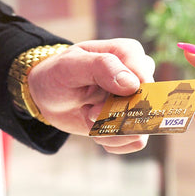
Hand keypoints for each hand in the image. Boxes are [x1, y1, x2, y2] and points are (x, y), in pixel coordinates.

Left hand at [28, 38, 154, 153]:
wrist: (49, 97)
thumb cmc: (58, 75)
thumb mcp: (70, 66)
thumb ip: (101, 67)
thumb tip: (132, 84)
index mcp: (129, 54)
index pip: (145, 82)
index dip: (123, 101)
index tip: (94, 107)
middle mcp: (139, 76)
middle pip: (144, 108)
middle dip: (112, 118)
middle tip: (88, 113)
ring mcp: (137, 100)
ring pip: (141, 129)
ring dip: (110, 131)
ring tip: (90, 119)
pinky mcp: (133, 121)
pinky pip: (136, 141)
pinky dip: (113, 141)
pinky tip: (97, 131)